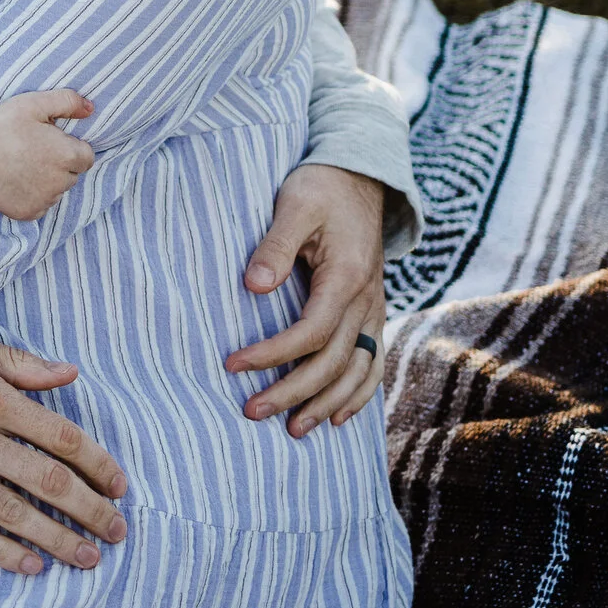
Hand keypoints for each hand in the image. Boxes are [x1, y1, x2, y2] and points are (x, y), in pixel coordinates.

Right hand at [0, 92, 94, 219]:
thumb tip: (91, 108)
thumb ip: (68, 102)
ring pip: (56, 192)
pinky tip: (16, 181)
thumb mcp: (36, 103)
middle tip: (32, 151)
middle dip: (60, 165)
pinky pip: (40, 207)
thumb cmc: (2, 123)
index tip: (49, 141)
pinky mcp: (27, 213)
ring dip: (48, 182)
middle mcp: (61, 182)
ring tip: (22, 166)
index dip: (70, 148)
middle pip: (72, 176)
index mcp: (68, 155)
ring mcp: (44, 200)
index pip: (86, 157)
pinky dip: (33, 198)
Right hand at [0, 290, 128, 574]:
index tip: (120, 485)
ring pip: (13, 513)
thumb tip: (72, 375)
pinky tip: (29, 565)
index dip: (99, 465)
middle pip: (48, 482)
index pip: (63, 438)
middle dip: (90, 511)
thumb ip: (21, 363)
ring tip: (87, 557)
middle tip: (118, 532)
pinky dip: (0, 551)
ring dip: (56, 538)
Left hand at [224, 161, 387, 436]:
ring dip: (326, 404)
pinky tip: (338, 417)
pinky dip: (360, 394)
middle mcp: (367, 300)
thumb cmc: (321, 187)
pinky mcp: (372, 312)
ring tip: (293, 431)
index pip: (311, 331)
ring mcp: (374, 309)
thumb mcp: (295, 204)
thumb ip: (276, 245)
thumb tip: (254, 286)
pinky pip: (373, 363)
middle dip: (293, 392)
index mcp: (347, 276)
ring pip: (358, 371)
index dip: (273, 353)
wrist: (360, 176)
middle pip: (333, 362)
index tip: (233, 365)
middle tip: (251, 411)